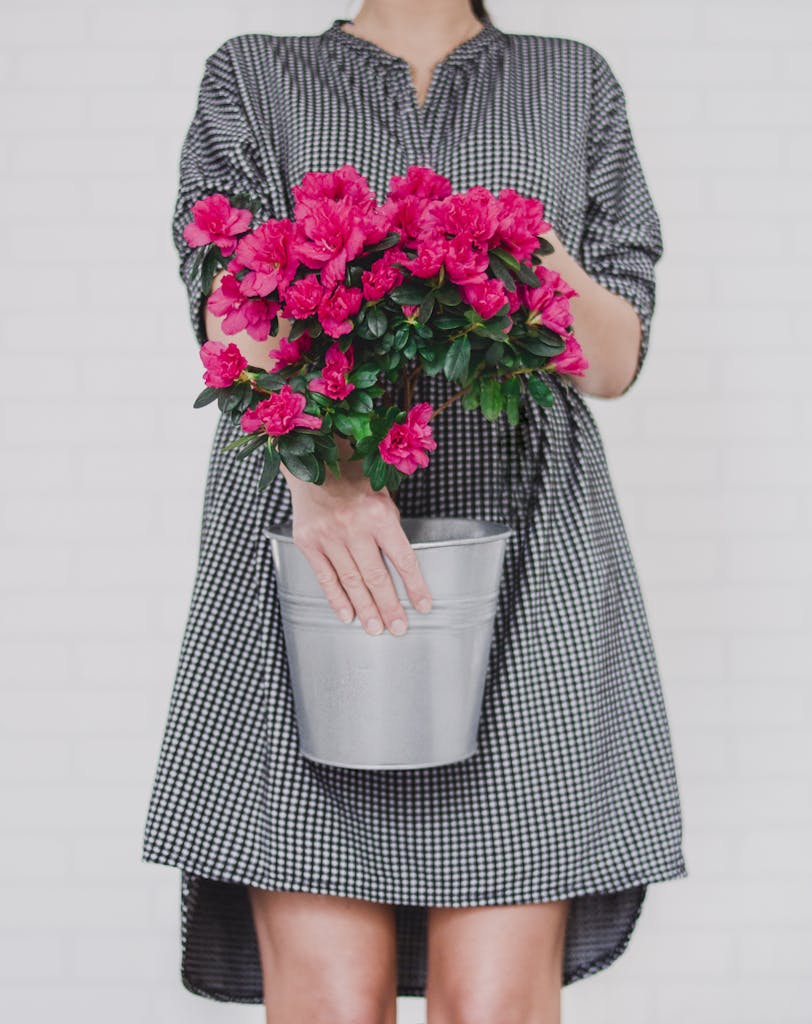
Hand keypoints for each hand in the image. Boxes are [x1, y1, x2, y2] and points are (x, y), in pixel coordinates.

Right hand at [284, 437, 433, 635]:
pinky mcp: (307, 541)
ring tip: (376, 629)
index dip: (415, 586)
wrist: (311, 462)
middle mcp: (353, 526)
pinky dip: (337, 599)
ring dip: (366, 609)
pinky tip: (348, 615)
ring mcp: (328, 535)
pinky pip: (325, 577)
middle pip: (376, 577)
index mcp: (379, 513)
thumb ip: (390, 528)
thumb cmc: (353, 478)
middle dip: (390, 607)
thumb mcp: (382, 494)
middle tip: (399, 629)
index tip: (424, 606)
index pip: (403, 559)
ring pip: (351, 581)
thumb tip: (403, 568)